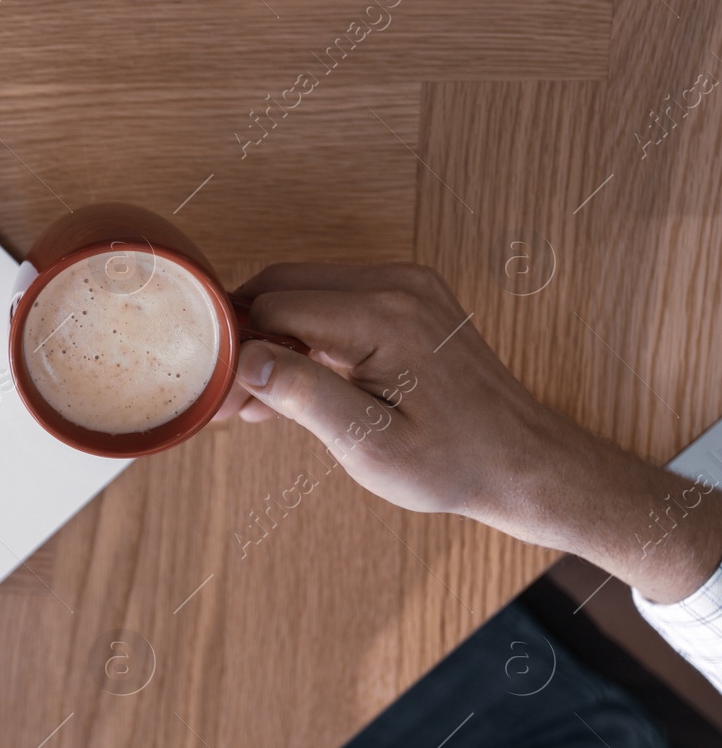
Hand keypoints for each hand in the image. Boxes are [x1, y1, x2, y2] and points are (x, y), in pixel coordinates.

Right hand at [215, 262, 721, 603]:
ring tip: (265, 400)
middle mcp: (396, 285)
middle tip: (236, 400)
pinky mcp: (410, 295)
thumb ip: (304, 395)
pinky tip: (299, 382)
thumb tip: (245, 358)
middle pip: (282, 285)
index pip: (273, 306)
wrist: (521, 462)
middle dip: (250, 338)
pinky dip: (307, 332)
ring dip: (276, 336)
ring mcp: (406, 284)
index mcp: (383, 317)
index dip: (239, 351)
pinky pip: (335, 298)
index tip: (227, 401)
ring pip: (304, 288)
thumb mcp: (368, 444)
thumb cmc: (450, 463)